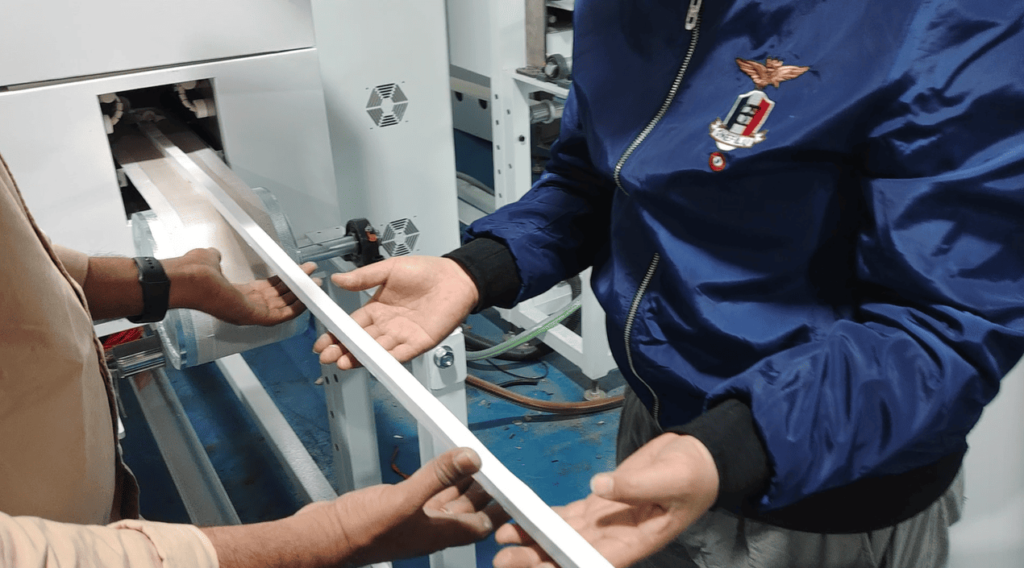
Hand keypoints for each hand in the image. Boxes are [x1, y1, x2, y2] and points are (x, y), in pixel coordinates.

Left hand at [167, 248, 319, 325]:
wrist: (186, 279)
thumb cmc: (192, 271)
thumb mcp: (210, 260)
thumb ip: (216, 259)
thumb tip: (214, 254)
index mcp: (236, 293)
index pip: (266, 290)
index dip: (283, 281)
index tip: (295, 273)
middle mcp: (244, 305)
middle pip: (279, 297)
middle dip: (297, 286)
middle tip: (312, 276)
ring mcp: (250, 313)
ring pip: (283, 306)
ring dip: (301, 296)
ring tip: (315, 284)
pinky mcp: (254, 317)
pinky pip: (281, 315)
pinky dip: (296, 308)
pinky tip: (307, 299)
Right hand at [304, 447, 505, 564]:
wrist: (322, 537)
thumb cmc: (359, 531)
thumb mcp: (404, 499)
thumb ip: (438, 476)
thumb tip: (471, 457)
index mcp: (439, 534)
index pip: (482, 524)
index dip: (497, 506)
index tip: (506, 482)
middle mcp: (430, 530)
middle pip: (468, 511)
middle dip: (482, 490)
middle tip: (492, 465)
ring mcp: (414, 521)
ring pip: (448, 502)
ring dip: (461, 483)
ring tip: (471, 461)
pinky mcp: (399, 511)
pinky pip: (427, 495)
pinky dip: (438, 481)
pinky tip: (438, 469)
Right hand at [313, 256, 478, 368]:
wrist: (456, 277)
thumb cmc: (426, 271)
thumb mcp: (389, 269)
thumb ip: (364, 277)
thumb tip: (337, 278)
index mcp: (377, 308)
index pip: (351, 325)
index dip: (336, 334)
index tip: (322, 342)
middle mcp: (387, 325)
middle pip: (360, 342)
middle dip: (342, 350)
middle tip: (326, 356)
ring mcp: (402, 335)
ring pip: (376, 351)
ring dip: (360, 358)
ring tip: (343, 361)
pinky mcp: (420, 342)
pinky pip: (401, 354)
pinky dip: (387, 360)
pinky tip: (373, 362)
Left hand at [493, 434, 718, 567]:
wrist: (697, 455)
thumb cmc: (693, 473)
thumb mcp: (671, 479)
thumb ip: (636, 485)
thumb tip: (600, 485)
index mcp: (637, 541)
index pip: (596, 563)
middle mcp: (617, 538)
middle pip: (570, 554)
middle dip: (538, 560)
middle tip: (504, 560)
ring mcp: (606, 521)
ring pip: (562, 536)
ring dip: (533, 540)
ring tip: (501, 539)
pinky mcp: (599, 502)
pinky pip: (567, 516)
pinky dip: (543, 518)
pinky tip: (519, 520)